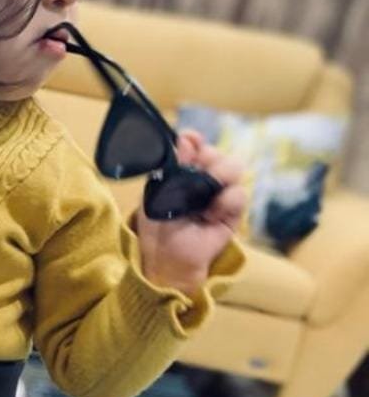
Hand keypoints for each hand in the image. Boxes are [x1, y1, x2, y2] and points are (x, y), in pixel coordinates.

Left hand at [135, 130, 246, 293]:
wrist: (167, 257)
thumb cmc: (158, 225)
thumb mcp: (157, 192)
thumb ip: (172, 166)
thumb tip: (185, 139)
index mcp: (181, 170)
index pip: (194, 145)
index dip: (195, 139)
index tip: (191, 140)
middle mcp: (202, 178)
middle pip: (216, 152)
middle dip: (208, 156)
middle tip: (197, 171)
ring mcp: (219, 193)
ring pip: (234, 167)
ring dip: (219, 176)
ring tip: (204, 193)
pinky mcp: (233, 211)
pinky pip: (239, 194)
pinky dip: (225, 201)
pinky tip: (210, 214)